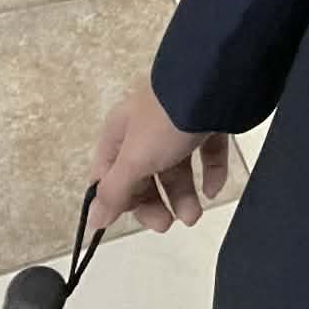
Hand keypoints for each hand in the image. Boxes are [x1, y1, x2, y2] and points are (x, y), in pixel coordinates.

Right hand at [90, 78, 229, 232]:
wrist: (214, 84)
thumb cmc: (165, 121)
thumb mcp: (134, 158)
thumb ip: (115, 191)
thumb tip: (94, 219)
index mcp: (120, 132)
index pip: (109, 175)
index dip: (119, 200)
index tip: (133, 220)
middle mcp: (147, 127)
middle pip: (144, 174)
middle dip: (155, 202)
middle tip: (168, 223)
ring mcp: (179, 123)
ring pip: (176, 166)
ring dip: (183, 195)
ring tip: (194, 216)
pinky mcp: (208, 121)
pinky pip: (206, 152)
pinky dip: (210, 172)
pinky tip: (213, 189)